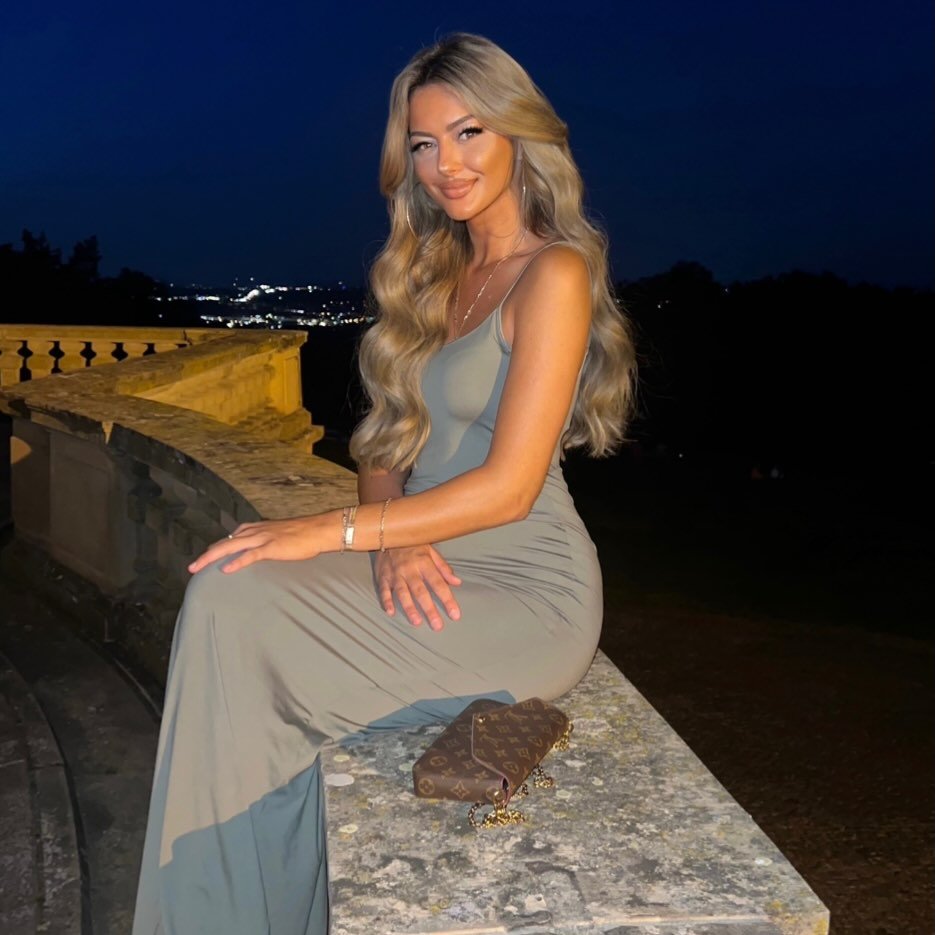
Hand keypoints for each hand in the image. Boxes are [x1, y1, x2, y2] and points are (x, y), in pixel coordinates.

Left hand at [188, 516, 324, 574]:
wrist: (319, 529)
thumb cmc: (303, 535)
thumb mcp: (279, 535)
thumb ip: (266, 542)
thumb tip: (257, 552)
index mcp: (257, 528)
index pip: (230, 538)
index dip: (216, 548)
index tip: (205, 558)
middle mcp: (255, 531)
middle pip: (224, 542)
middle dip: (206, 555)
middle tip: (192, 567)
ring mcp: (263, 538)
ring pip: (231, 546)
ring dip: (212, 557)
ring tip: (198, 567)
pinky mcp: (272, 547)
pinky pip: (250, 555)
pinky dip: (236, 562)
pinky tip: (225, 569)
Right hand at [376, 545, 461, 631]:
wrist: (390, 533)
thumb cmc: (413, 545)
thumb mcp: (431, 551)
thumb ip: (444, 568)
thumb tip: (457, 582)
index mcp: (425, 563)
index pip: (438, 584)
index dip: (447, 599)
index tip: (455, 615)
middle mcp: (410, 570)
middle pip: (421, 591)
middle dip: (429, 609)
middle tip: (437, 626)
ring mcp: (395, 574)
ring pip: (403, 592)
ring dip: (409, 607)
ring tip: (416, 622)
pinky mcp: (383, 576)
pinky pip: (384, 590)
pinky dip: (386, 601)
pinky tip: (390, 612)